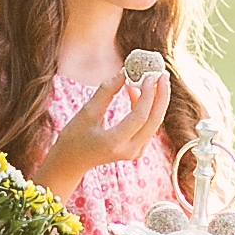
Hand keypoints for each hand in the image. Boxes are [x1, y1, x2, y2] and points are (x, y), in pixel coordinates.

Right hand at [36, 69, 170, 185]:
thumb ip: (106, 92)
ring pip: (153, 122)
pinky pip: (147, 125)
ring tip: (151, 78)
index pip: (139, 117)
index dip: (147, 94)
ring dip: (155, 100)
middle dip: (161, 95)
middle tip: (162, 74)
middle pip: (154, 120)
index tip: (148, 75)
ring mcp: (136, 152)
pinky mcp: (137, 149)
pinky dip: (146, 107)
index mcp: (114, 142)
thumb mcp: (87, 113)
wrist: (72, 162)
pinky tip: (136, 90)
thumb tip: (124, 72)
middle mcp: (130, 150)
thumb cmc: (75, 137)